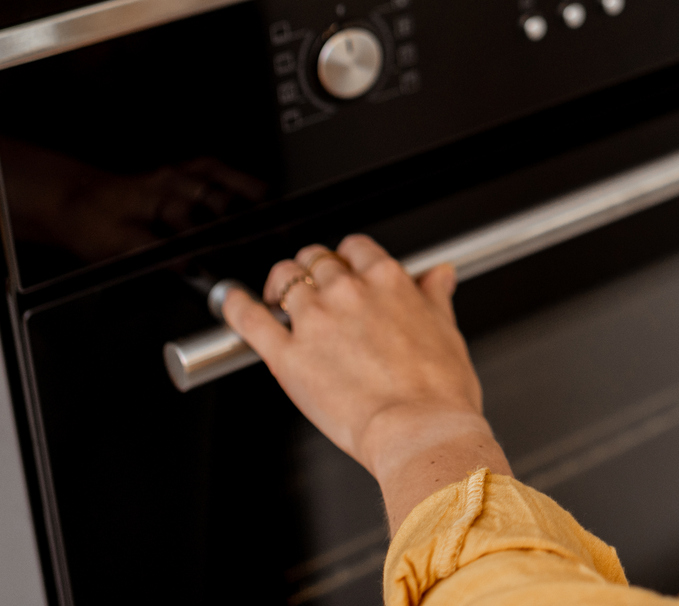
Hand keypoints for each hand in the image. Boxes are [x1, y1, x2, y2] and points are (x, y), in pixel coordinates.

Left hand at [223, 234, 509, 527]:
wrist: (420, 430)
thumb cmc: (439, 391)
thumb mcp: (446, 331)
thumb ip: (435, 297)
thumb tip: (439, 275)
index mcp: (387, 280)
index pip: (356, 248)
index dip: (348, 258)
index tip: (346, 271)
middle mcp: (348, 291)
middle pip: (317, 258)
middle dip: (313, 269)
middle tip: (314, 289)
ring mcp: (315, 319)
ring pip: (284, 277)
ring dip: (280, 283)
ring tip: (278, 297)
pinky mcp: (287, 355)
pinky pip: (251, 319)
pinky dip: (235, 305)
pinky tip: (231, 300)